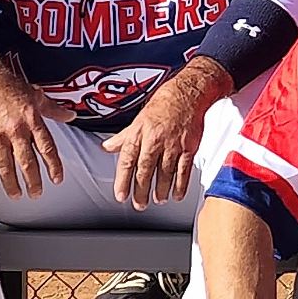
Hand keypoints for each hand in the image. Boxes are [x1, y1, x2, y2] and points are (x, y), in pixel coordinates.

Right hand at [0, 50, 74, 198]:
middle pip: (26, 161)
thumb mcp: (35, 94)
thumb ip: (53, 109)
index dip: (53, 165)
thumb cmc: (9, 85)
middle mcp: (15, 128)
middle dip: (33, 180)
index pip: (46, 147)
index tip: (57, 179)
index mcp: (32, 118)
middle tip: (37, 194)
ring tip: (18, 195)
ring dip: (12, 183)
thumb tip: (71, 116)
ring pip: (5, 165)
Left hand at [102, 58, 230, 210]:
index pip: (127, 159)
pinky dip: (180, 185)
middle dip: (141, 190)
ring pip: (165, 172)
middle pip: (145, 169)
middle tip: (138, 204)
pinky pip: (184, 170)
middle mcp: (155, 138)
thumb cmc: (164, 103)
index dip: (123, 180)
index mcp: (140, 132)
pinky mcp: (189, 147)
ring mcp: (173, 144)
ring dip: (160, 189)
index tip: (121, 195)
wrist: (189, 94)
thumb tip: (107, 146)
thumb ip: (124, 136)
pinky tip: (176, 194)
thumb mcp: (139, 118)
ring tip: (157, 199)